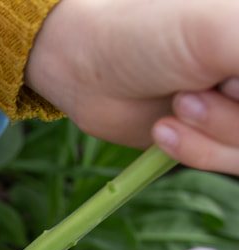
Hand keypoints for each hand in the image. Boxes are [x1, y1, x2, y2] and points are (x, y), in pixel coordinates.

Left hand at [25, 0, 238, 173]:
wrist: (80, 64)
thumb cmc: (141, 34)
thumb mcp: (215, 31)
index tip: (224, 82)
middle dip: (231, 118)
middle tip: (186, 97)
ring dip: (215, 135)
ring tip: (177, 108)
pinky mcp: (216, 133)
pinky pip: (230, 162)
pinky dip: (200, 153)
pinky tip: (166, 131)